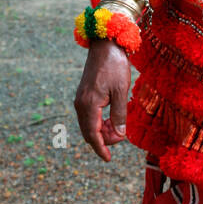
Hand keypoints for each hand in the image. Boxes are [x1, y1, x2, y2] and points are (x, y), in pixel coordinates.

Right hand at [74, 39, 130, 160]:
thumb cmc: (115, 65)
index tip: (108, 159)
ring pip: (89, 124)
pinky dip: (99, 121)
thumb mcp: (121, 90)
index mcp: (89, 105)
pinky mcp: (84, 94)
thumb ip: (119, 114)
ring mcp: (81, 99)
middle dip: (104, 139)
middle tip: (121, 138)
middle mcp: (81, 104)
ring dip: (102, 130)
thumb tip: (120, 135)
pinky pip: (89, 115)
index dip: (101, 148)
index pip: (93, 134)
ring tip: (118, 128)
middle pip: (89, 132)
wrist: (105, 44)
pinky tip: (112, 119)